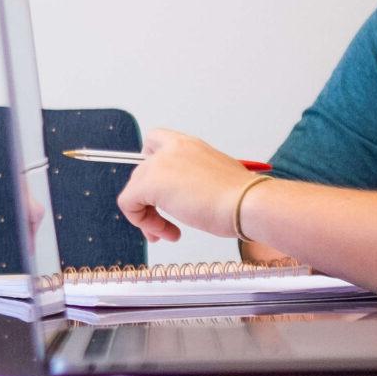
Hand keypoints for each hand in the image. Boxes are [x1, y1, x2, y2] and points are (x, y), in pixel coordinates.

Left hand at [115, 129, 263, 242]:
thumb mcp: (213, 180)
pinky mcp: (150, 182)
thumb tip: (182, 196)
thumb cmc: (242, 198)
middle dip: (150, 202)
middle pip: (141, 173)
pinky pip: (128, 203)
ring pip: (134, 190)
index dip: (150, 168)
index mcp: (188, 145)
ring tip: (168, 233)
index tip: (161, 191)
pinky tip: (165, 232)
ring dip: (148, 216)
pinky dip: (141, 221)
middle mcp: (171, 148)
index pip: (153, 142)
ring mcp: (159, 163)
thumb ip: (192, 180)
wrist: (247, 203)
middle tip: (166, 225)